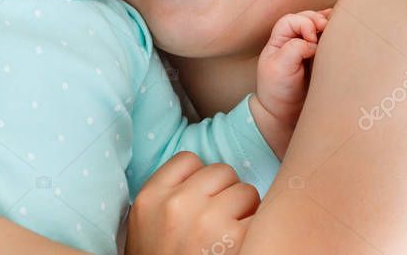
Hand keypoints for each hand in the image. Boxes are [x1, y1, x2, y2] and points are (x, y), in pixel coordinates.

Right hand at [125, 152, 258, 254]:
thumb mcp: (146, 226)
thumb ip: (166, 197)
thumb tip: (203, 178)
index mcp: (150, 199)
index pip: (188, 160)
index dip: (200, 179)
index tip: (200, 200)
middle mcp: (178, 205)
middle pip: (220, 171)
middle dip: (224, 193)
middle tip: (216, 223)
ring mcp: (208, 222)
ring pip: (245, 190)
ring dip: (244, 211)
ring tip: (228, 237)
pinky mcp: (237, 240)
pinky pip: (261, 214)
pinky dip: (257, 229)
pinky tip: (240, 246)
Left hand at [255, 9, 331, 133]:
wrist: (286, 114)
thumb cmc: (277, 90)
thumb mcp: (279, 68)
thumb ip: (294, 49)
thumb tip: (313, 41)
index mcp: (279, 41)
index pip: (291, 20)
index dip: (303, 24)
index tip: (310, 40)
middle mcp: (293, 41)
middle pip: (306, 19)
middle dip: (317, 20)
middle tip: (327, 29)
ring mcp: (307, 49)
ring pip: (318, 27)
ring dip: (328, 24)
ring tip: (338, 27)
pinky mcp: (320, 58)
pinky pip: (327, 40)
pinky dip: (334, 33)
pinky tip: (343, 30)